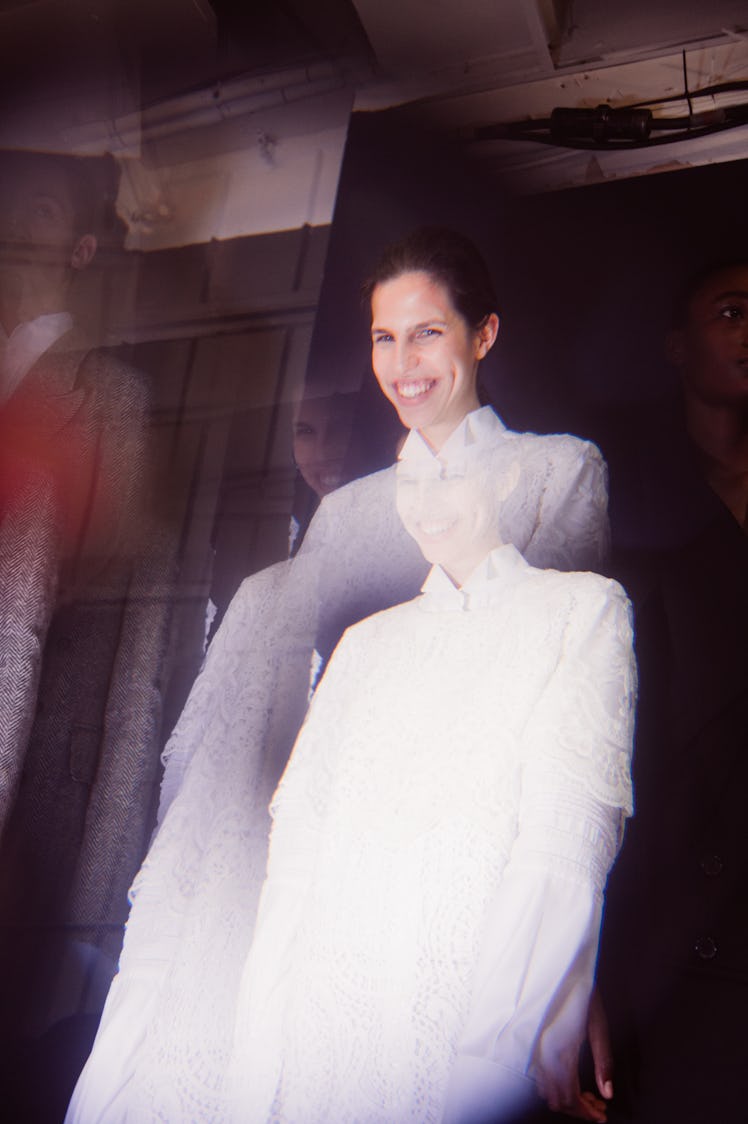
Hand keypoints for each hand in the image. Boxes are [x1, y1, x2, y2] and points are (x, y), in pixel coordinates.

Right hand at [535, 988, 612, 1121]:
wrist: (561, 971)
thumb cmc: (581, 994)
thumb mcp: (598, 1028)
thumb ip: (603, 1063)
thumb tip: (607, 1092)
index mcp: (561, 1052)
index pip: (570, 1098)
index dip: (586, 1113)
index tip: (600, 1115)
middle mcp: (545, 1054)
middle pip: (558, 1100)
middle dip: (579, 1110)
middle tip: (597, 1107)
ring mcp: (537, 1050)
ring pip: (548, 1092)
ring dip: (567, 1099)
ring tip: (587, 1095)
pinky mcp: (534, 1044)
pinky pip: (542, 1077)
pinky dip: (557, 1086)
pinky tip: (571, 1081)